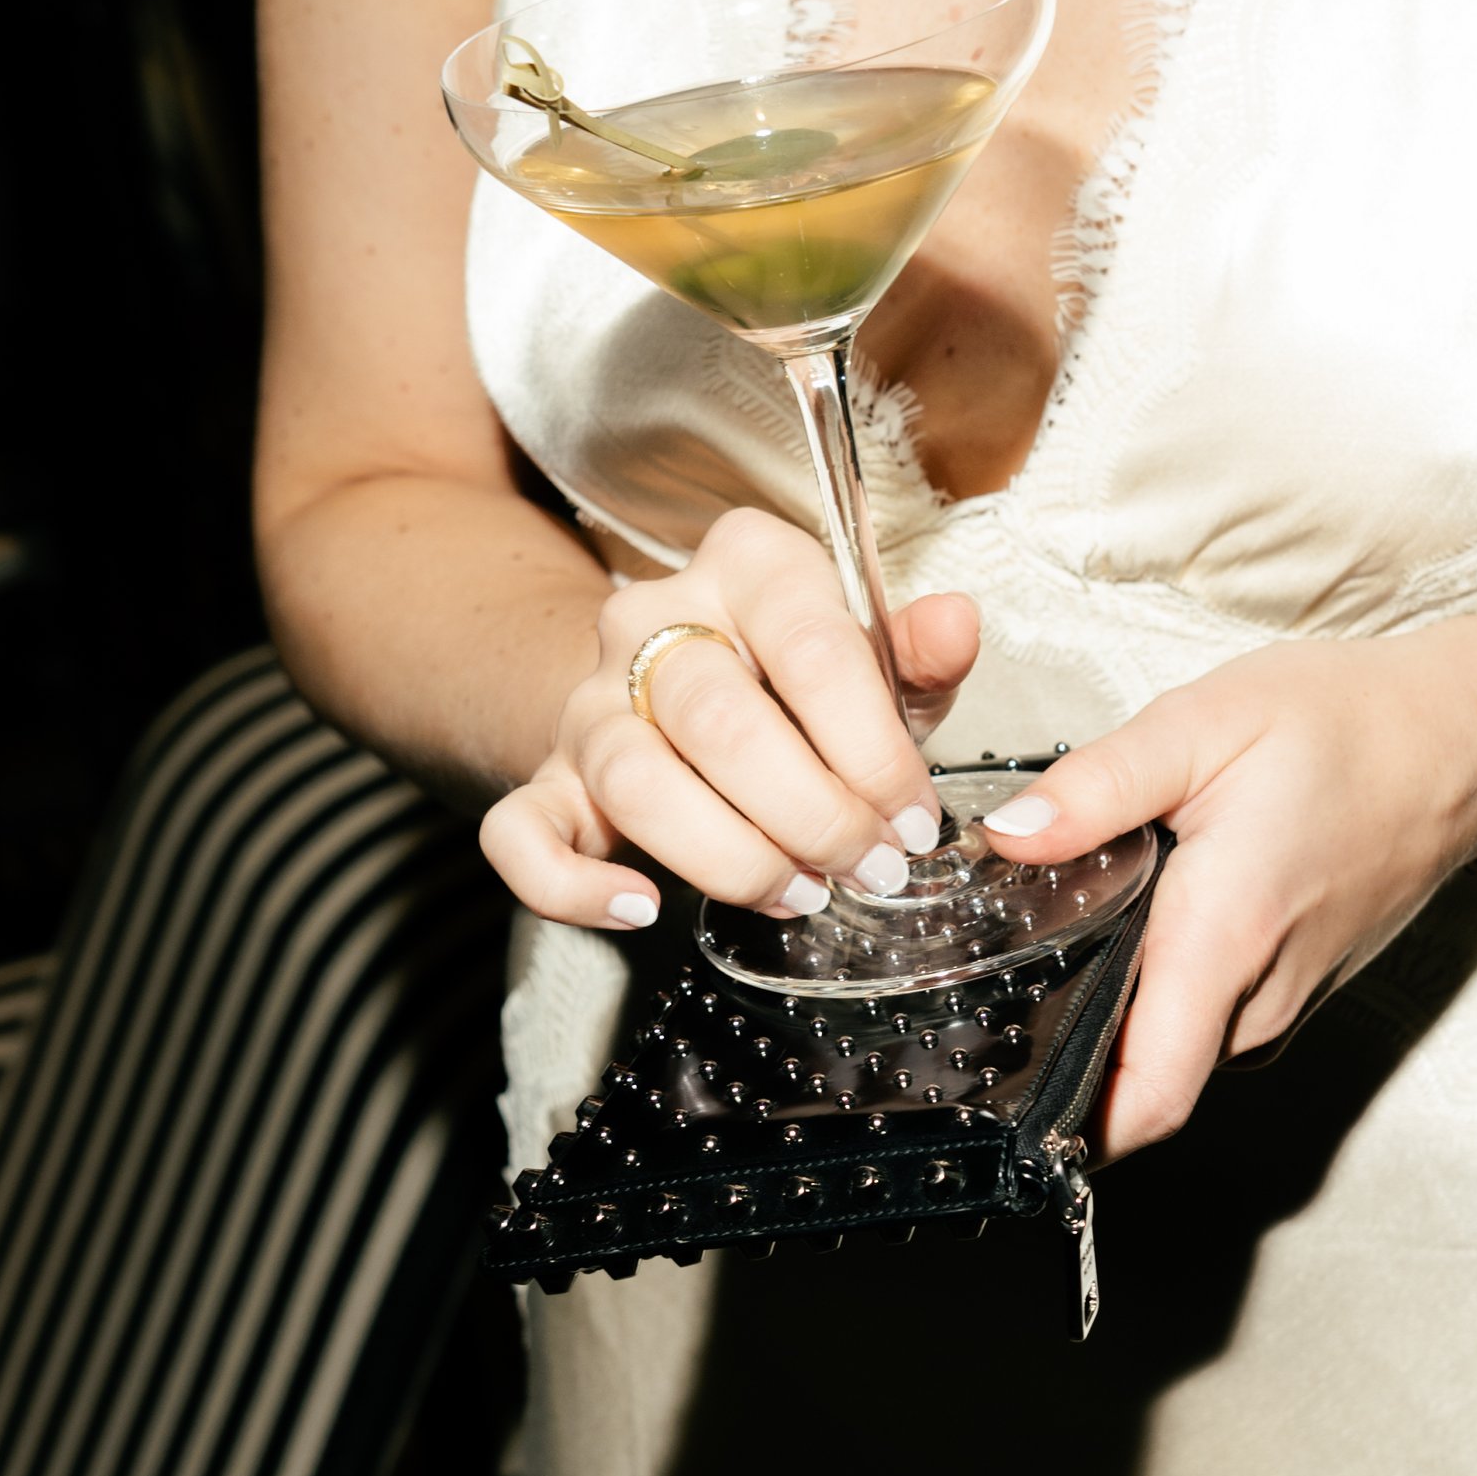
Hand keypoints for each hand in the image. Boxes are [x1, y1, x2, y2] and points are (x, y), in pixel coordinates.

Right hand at [480, 506, 980, 931]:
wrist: (673, 688)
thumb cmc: (795, 684)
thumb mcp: (871, 661)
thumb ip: (915, 653)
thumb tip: (956, 623)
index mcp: (749, 567)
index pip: (812, 649)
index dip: (873, 751)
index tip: (914, 820)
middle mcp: (653, 620)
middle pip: (721, 720)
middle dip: (812, 815)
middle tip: (869, 867)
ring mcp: (589, 701)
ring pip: (635, 780)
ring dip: (731, 859)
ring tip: (800, 893)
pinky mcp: (544, 779)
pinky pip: (521, 836)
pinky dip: (573, 890)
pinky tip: (642, 908)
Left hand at [976, 618, 1476, 1158]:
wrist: (1460, 742)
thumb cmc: (1349, 728)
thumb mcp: (1204, 725)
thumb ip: (1098, 786)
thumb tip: (1009, 835)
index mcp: (1224, 938)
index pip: (1146, 1098)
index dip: (1069, 1127)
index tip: (999, 1107)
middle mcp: (1257, 996)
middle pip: (1143, 1084)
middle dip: (1068, 1058)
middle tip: (996, 1001)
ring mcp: (1283, 1004)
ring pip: (1175, 1054)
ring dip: (1117, 1023)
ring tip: (1063, 950)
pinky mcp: (1294, 992)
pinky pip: (1209, 1026)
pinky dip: (1163, 1000)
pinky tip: (1137, 933)